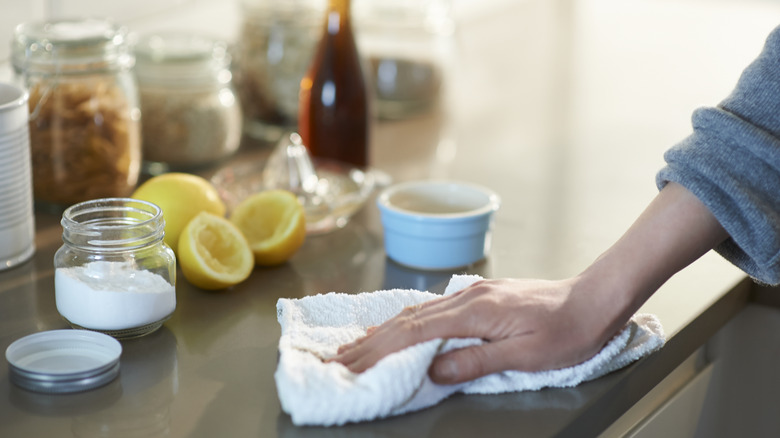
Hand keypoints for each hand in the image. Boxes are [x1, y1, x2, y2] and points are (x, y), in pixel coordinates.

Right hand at [332, 277, 617, 384]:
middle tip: (339, 359)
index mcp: (475, 311)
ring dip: (383, 330)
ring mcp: (472, 293)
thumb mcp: (526, 354)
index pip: (415, 332)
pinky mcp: (479, 296)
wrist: (593, 298)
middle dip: (370, 342)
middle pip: (407, 320)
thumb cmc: (567, 330)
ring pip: (416, 311)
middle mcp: (467, 297)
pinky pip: (432, 308)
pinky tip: (397, 327)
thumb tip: (434, 369)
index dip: (379, 349)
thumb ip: (478, 360)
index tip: (352, 364)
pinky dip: (406, 321)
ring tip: (357, 345)